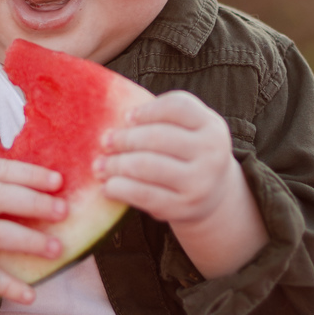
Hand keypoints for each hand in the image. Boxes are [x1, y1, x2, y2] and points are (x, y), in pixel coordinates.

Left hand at [95, 91, 267, 277]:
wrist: (213, 195)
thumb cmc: (188, 153)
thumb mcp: (188, 129)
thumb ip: (161, 117)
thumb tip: (114, 118)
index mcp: (211, 125)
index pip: (177, 107)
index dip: (147, 110)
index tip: (127, 117)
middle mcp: (212, 152)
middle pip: (158, 137)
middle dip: (125, 139)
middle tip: (105, 142)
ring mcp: (200, 182)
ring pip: (147, 166)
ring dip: (116, 164)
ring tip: (100, 165)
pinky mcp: (184, 207)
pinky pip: (144, 194)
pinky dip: (120, 189)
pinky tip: (108, 186)